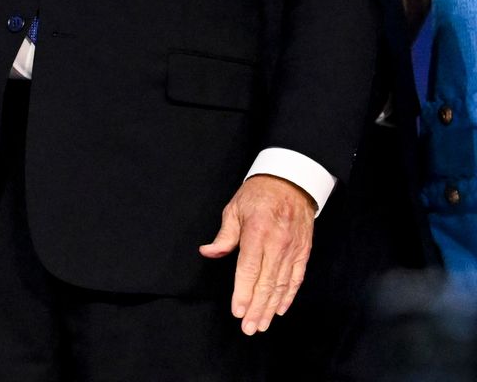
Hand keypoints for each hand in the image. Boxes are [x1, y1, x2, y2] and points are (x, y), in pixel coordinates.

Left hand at [198, 174, 315, 333]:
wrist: (292, 183)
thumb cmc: (258, 195)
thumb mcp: (234, 209)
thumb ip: (224, 235)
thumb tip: (208, 252)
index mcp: (257, 233)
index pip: (248, 270)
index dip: (243, 293)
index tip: (238, 311)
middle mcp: (278, 244)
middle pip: (266, 283)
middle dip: (257, 308)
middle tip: (249, 328)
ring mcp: (293, 250)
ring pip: (282, 285)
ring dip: (271, 307)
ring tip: (262, 325)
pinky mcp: (303, 252)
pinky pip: (297, 278)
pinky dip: (289, 296)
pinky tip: (280, 310)